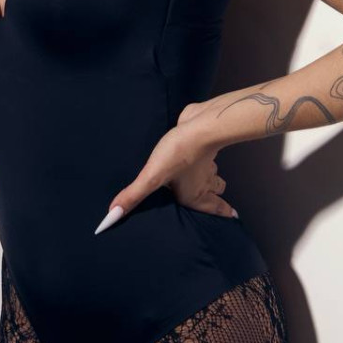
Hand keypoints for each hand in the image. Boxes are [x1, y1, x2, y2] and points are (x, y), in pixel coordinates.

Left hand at [94, 102, 231, 233]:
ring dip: (212, 177)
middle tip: (218, 202)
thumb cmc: (179, 154)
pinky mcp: (201, 143)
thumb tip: (111, 219)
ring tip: (207, 181)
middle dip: (216, 197)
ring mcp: (205, 161)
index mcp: (195, 194)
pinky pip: (206, 155)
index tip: (232, 218)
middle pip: (216, 191)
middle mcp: (204, 180)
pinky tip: (196, 155)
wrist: (200, 124)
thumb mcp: (152, 177)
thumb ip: (132, 197)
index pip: (214, 209)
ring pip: (213, 173)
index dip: (222, 213)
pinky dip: (204, 158)